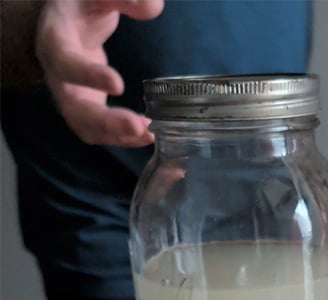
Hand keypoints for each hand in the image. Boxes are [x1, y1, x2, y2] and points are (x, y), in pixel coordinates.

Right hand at [36, 0, 163, 147]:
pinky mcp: (86, 105)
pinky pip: (98, 129)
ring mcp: (71, 93)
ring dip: (116, 135)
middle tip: (139, 126)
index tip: (117, 84)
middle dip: (105, 121)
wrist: (71, 19)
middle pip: (73, 106)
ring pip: (85, 125)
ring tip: (149, 135)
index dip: (87, 76)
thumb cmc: (83, 5)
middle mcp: (58, 74)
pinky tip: (149, 135)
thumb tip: (152, 7)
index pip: (65, 61)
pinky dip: (121, 137)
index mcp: (55, 40)